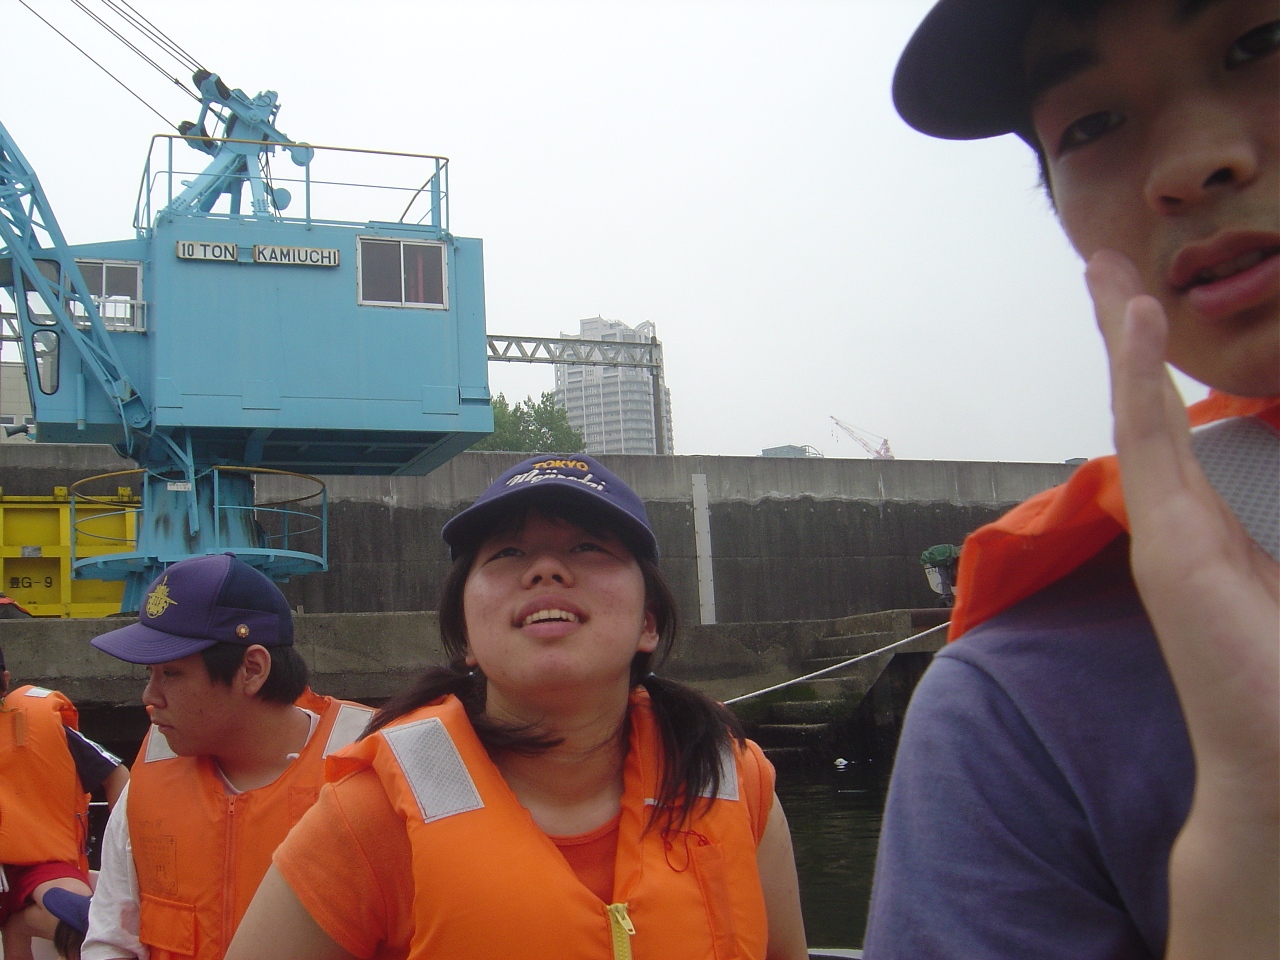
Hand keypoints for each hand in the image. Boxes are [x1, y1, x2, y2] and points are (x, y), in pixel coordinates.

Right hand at [1086, 249, 1278, 959]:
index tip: (1145, 307)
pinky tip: (1133, 315)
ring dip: (1120, 333)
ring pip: (1137, 409)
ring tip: (1103, 267)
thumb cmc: (1276, 678)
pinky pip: (1146, 437)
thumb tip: (1272, 445)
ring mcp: (1166, 528)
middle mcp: (1177, 520)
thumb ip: (1270, 533)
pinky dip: (1136, 373)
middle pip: (1143, 405)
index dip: (1155, 366)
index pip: (1175, 428)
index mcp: (1207, 528)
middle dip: (1122, 332)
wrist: (1271, 762)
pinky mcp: (1168, 540)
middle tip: (1102, 263)